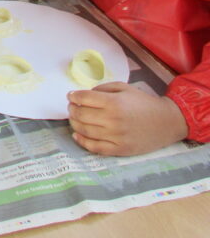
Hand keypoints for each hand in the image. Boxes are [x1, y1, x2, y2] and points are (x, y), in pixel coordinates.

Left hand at [67, 82, 188, 155]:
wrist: (166, 122)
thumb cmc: (143, 102)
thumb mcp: (123, 87)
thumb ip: (102, 89)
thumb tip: (82, 95)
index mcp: (114, 102)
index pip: (84, 98)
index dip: (73, 96)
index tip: (70, 95)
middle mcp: (113, 120)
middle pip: (81, 114)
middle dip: (72, 109)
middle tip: (71, 107)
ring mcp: (116, 137)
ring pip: (84, 131)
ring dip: (74, 123)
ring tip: (74, 118)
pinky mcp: (120, 150)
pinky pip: (95, 148)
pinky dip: (82, 142)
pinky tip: (76, 135)